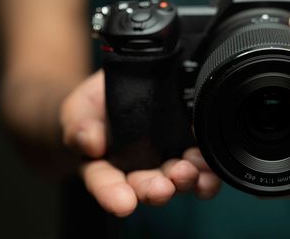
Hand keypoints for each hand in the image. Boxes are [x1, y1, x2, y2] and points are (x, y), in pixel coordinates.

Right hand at [59, 70, 220, 216]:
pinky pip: (202, 166)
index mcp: (104, 165)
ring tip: (189, 174)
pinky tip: (210, 170)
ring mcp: (166, 160)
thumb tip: (91, 143)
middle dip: (155, 190)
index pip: (105, 182)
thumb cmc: (97, 104)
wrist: (126, 87)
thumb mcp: (79, 108)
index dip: (112, 194)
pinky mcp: (190, 149)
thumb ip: (79, 126)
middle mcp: (138, 169)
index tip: (123, 203)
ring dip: (185, 180)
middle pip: (146, 186)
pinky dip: (208, 171)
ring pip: (177, 179)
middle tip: (163, 188)